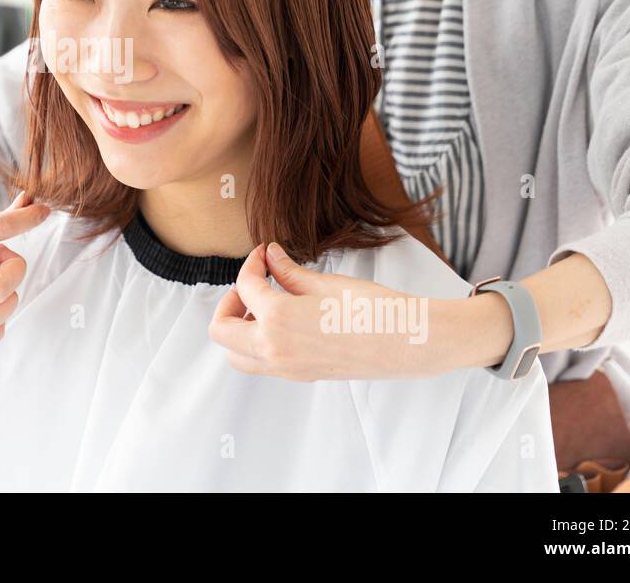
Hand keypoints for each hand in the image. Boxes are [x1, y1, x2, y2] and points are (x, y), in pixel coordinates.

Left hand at [208, 242, 434, 380]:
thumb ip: (289, 271)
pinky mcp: (301, 375)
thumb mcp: (325, 283)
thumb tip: (269, 256)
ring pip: (236, 355)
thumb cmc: (373, 310)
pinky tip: (283, 320)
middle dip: (229, 302)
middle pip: (220, 331)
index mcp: (277, 321)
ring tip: (266, 305)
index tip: (264, 253)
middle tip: (254, 283)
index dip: (251, 263)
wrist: (408, 342)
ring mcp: (286, 368)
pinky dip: (258, 342)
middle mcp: (274, 350)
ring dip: (239, 328)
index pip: (244, 287)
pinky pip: (261, 363)